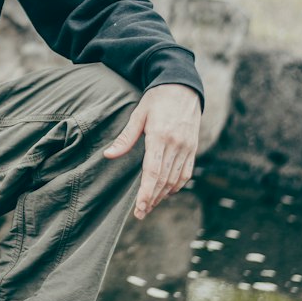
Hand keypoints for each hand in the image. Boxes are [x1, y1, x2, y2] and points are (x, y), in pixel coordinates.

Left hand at [102, 84, 201, 220]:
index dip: (146, 192)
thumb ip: (125, 138)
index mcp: (159, 136)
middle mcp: (176, 144)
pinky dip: (176, 186)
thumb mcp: (138, 114)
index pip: (153, 171)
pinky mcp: (193, 148)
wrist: (183, 87)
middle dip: (151, 199)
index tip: (139, 208)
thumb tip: (108, 155)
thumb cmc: (156, 99)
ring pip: (175, 179)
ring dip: (162, 195)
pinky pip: (186, 173)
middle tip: (140, 214)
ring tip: (149, 206)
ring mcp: (187, 147)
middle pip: (163, 180)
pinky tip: (165, 192)